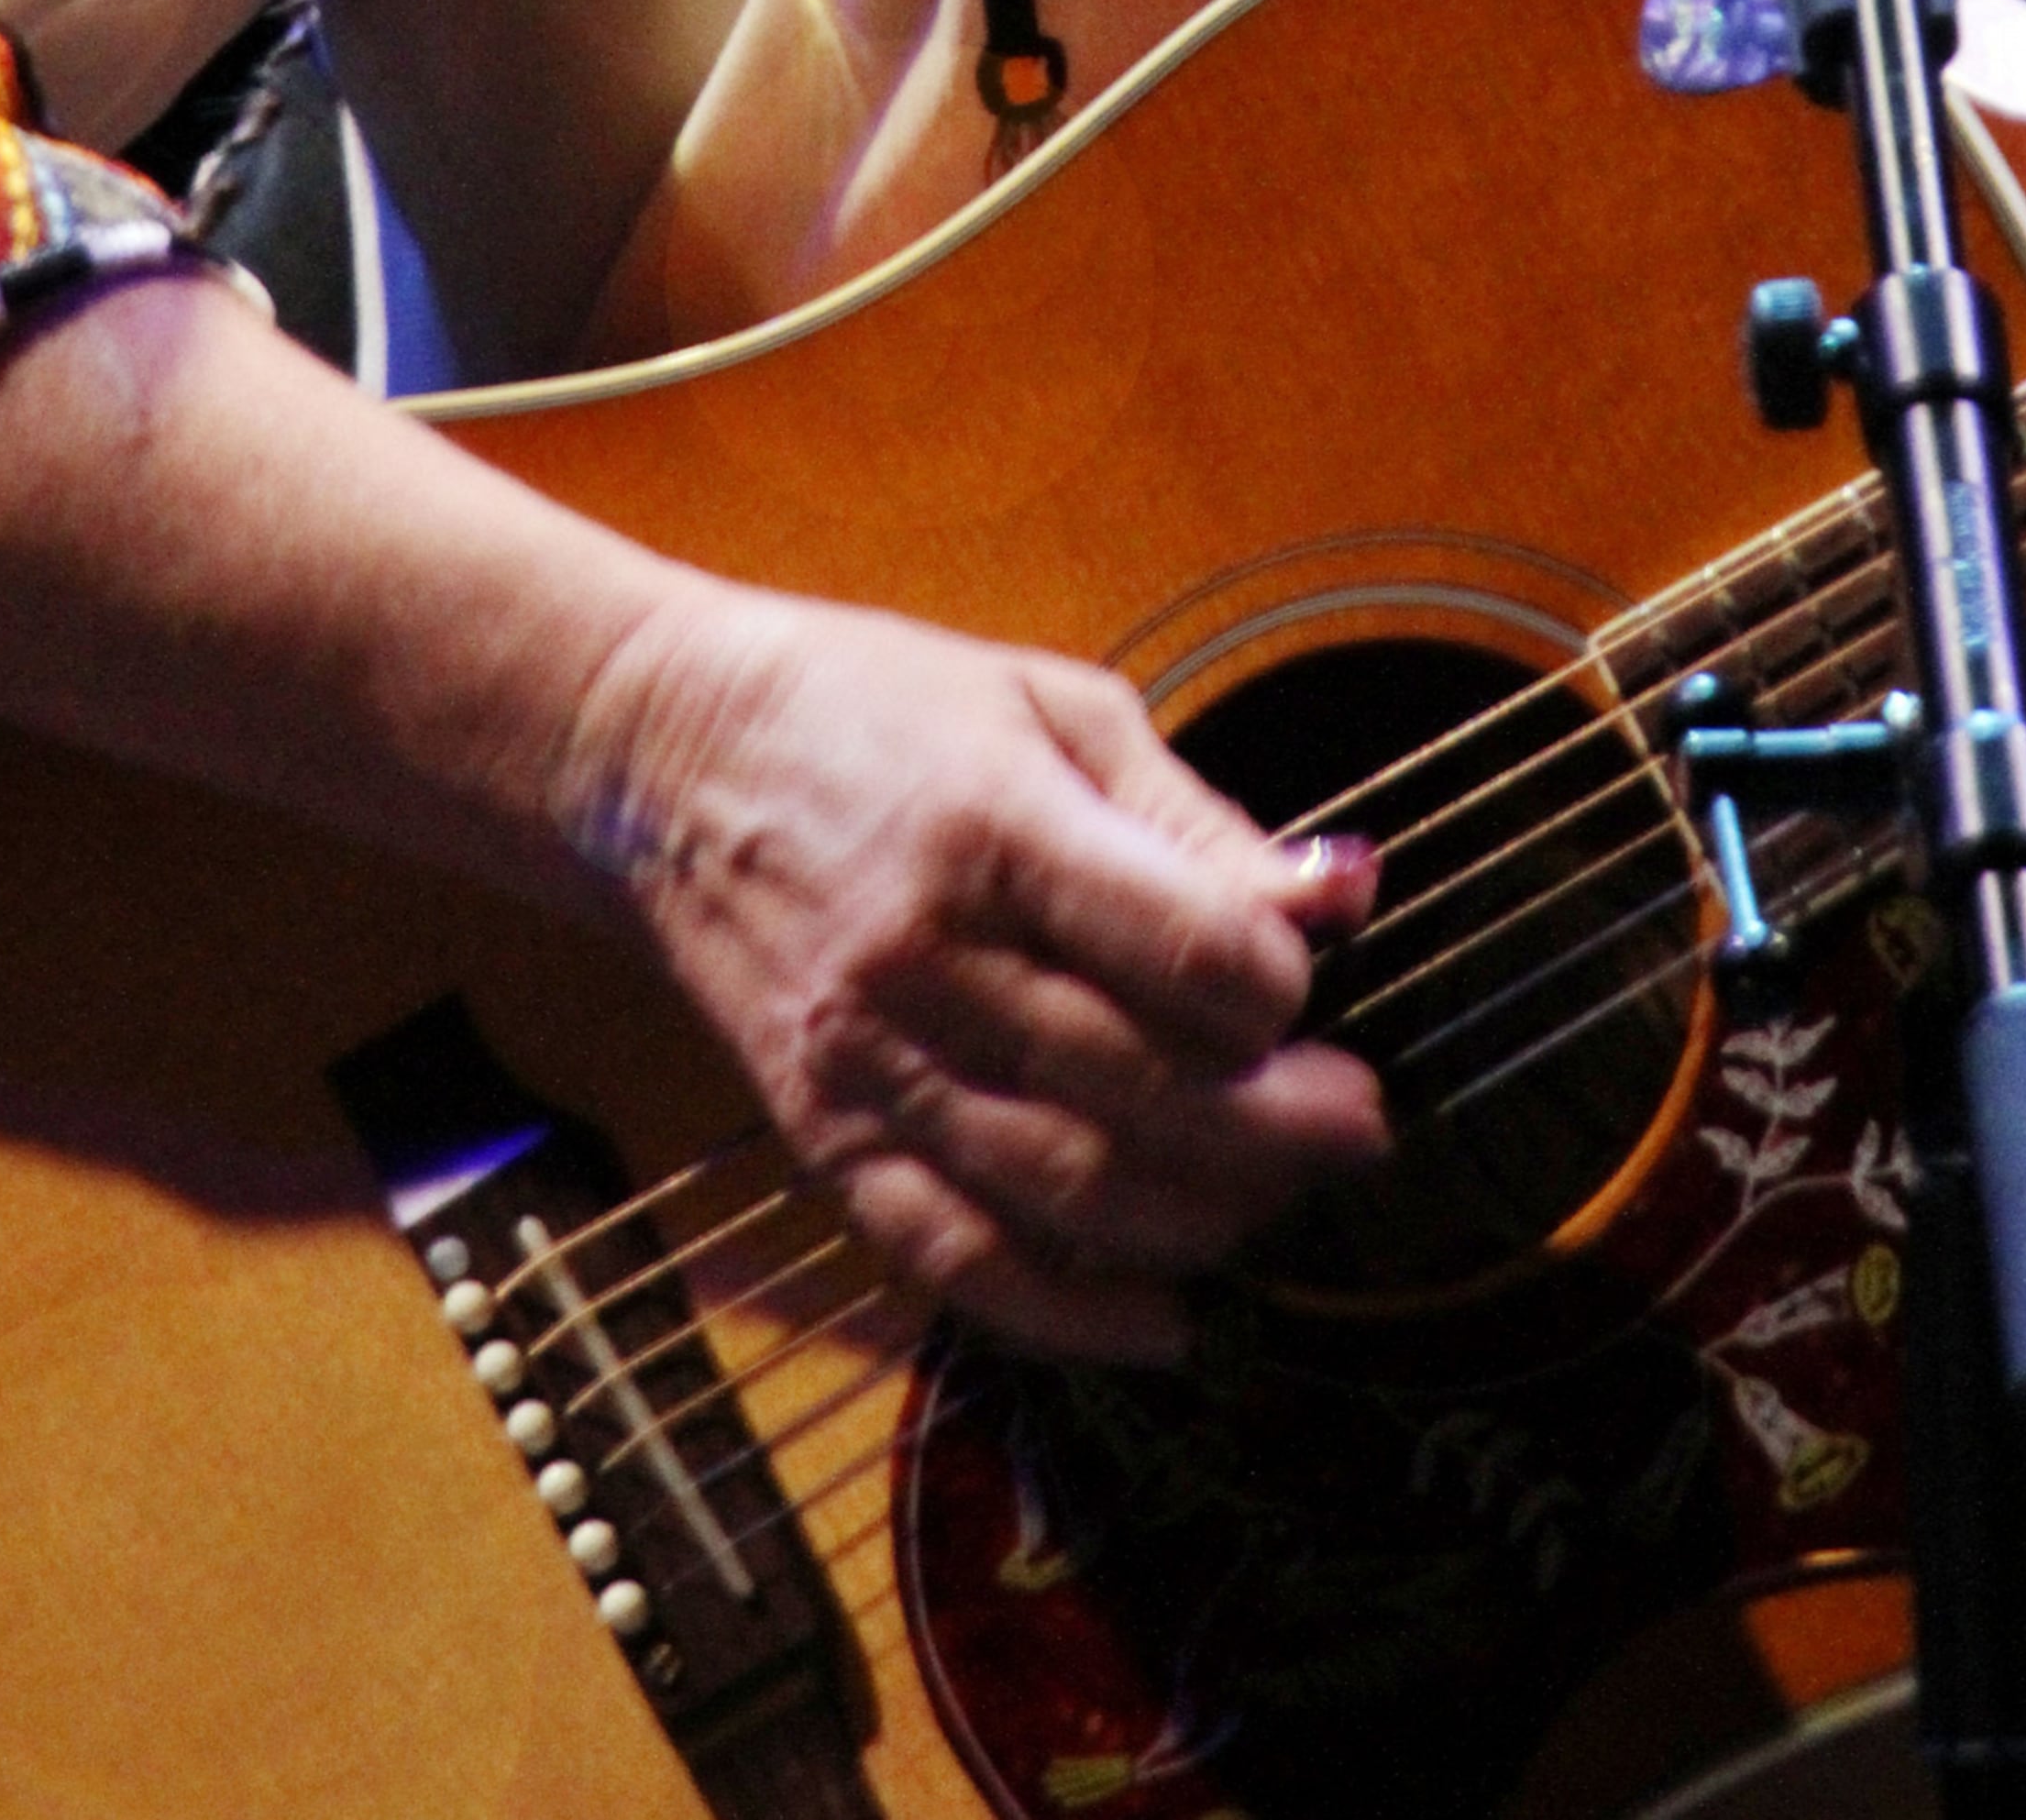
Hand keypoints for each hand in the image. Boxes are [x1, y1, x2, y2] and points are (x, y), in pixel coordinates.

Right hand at [555, 584, 1387, 1361]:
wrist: (668, 757)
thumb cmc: (879, 710)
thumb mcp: (1055, 708)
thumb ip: (1196, 823)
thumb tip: (1339, 896)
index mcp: (997, 829)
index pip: (1184, 953)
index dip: (1280, 990)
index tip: (1307, 985)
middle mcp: (928, 962)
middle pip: (1142, 1089)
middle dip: (1279, 1127)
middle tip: (1358, 1127)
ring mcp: (869, 1063)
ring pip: (1066, 1189)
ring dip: (1203, 1216)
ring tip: (1281, 1197)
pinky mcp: (826, 1137)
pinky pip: (955, 1259)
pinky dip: (1070, 1312)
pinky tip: (1165, 1318)